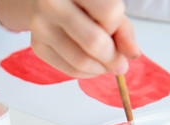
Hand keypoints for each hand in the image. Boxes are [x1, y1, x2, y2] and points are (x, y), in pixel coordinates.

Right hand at [0, 0, 140, 77]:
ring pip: (81, 61)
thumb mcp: (106, 6)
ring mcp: (40, 26)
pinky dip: (87, 73)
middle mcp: (52, 3)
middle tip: (118, 62)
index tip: (112, 28)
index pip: (110, 13)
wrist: (42, 2)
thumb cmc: (81, 4)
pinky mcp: (36, 47)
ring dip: (101, 69)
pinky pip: (69, 70)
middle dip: (112, 58)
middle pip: (94, 42)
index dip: (116, 27)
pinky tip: (92, 66)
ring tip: (106, 64)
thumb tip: (132, 55)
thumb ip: (123, 29)